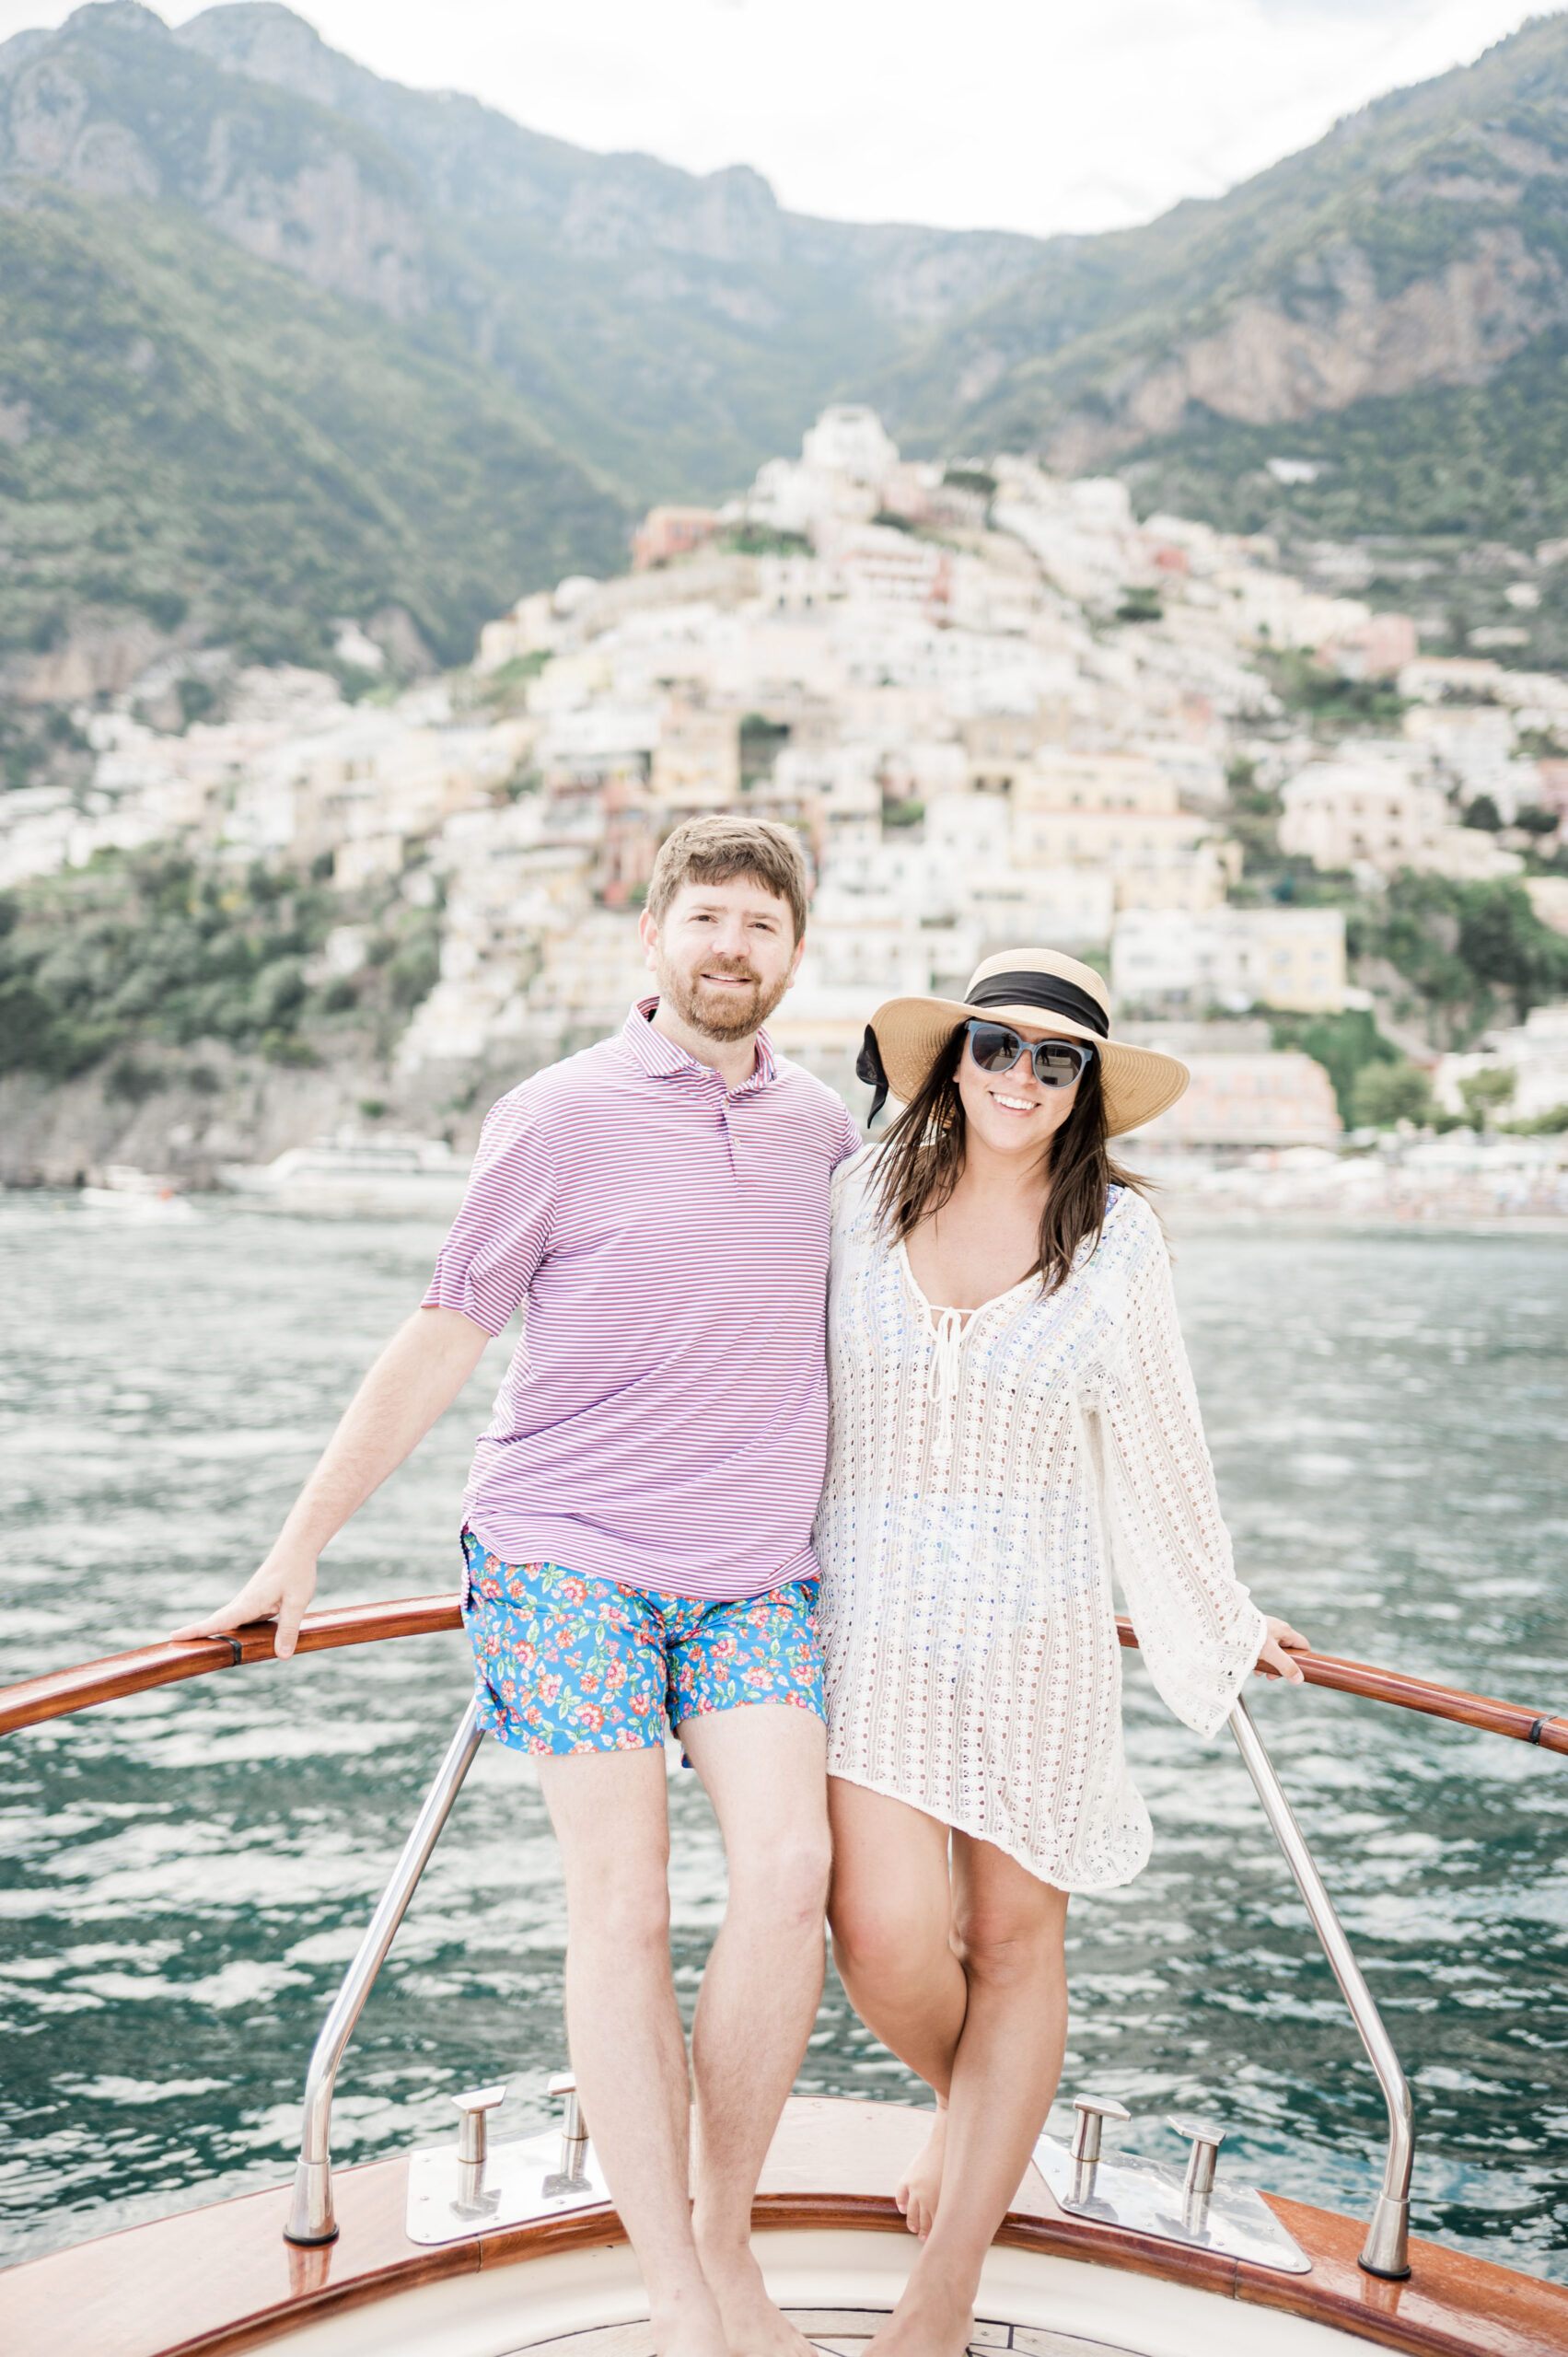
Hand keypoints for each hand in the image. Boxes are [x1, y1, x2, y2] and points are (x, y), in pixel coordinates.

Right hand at [169, 1545, 317, 1660]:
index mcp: (248, 1603)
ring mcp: (248, 1603)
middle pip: (216, 1622)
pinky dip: (231, 1631)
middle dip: (197, 1635)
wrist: (297, 1548)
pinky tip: (232, 1643)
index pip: (218, 1620)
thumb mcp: (297, 1602)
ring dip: (212, 1634)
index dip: (196, 1630)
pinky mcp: (256, 1603)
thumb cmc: (296, 1572)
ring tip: (195, 1650)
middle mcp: (243, 1603)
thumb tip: (282, 1656)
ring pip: (228, 1622)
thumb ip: (288, 1629)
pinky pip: (240, 1621)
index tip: (174, 1636)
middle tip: (176, 1649)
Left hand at [1256, 1614, 1310, 1684]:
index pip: (1303, 1645)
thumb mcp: (1271, 1653)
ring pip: (1272, 1651)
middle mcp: (1276, 1629)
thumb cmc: (1251, 1635)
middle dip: (1281, 1666)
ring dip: (1268, 1664)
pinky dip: (1258, 1658)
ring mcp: (1265, 1630)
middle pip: (1287, 1651)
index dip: (1304, 1659)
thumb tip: (1299, 1679)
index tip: (1297, 1671)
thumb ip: (1285, 1666)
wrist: (1227, 1623)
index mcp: (1285, 1631)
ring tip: (1259, 1672)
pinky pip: (1260, 1648)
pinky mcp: (1253, 1633)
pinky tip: (1250, 1665)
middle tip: (1271, 1676)